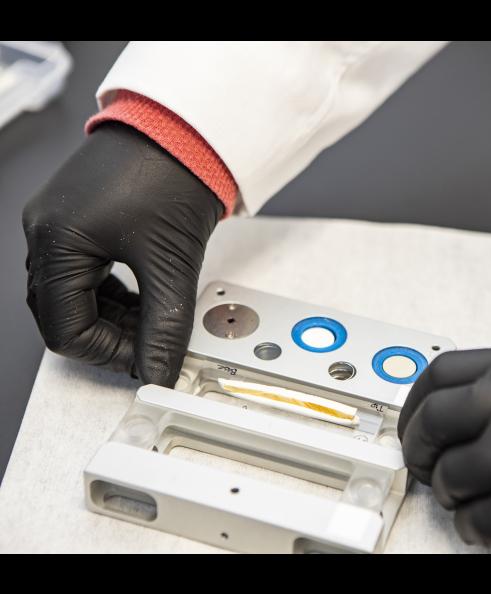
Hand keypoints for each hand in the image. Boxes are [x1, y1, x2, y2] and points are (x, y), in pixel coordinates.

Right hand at [23, 122, 222, 386]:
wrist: (187, 129)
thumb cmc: (172, 172)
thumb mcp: (171, 262)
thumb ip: (165, 325)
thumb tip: (159, 369)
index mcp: (57, 242)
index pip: (64, 329)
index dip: (107, 354)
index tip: (145, 361)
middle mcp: (47, 231)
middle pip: (63, 313)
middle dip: (109, 336)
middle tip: (149, 346)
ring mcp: (60, 223)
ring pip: (74, 295)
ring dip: (112, 317)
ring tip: (152, 323)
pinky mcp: (80, 217)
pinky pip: (85, 272)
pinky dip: (112, 294)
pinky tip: (143, 299)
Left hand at [397, 349, 490, 552]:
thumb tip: (455, 408)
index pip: (439, 374)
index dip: (414, 402)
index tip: (412, 419)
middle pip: (431, 421)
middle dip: (417, 447)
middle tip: (423, 462)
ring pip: (449, 475)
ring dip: (451, 491)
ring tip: (469, 494)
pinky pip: (473, 520)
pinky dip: (474, 525)